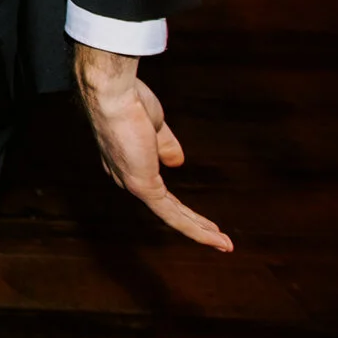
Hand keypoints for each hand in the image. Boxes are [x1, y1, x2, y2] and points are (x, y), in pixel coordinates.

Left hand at [72, 44, 231, 251]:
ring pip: (172, 216)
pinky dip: (196, 229)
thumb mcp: (154, 125)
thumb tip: (176, 163)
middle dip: (193, 223)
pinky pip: (172, 215)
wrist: (113, 93)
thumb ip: (164, 145)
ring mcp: (133, 184)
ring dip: (200, 231)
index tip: (199, 212)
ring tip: (224, 244)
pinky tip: (215, 239)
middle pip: (166, 208)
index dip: (179, 205)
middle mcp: (126, 178)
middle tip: (217, 237)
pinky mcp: (142, 186)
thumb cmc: (129, 100)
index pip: (157, 191)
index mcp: (127, 162)